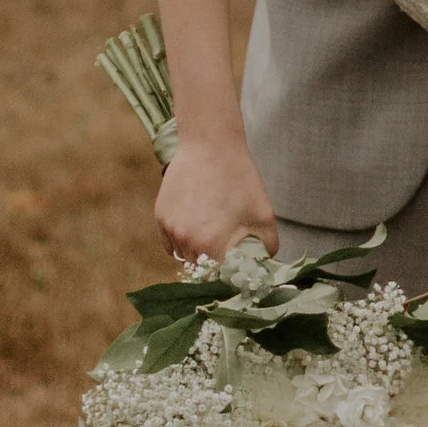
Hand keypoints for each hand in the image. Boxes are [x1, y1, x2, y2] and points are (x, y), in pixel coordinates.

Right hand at [157, 133, 279, 265]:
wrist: (211, 146)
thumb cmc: (240, 180)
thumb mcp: (264, 215)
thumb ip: (267, 247)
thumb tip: (264, 264)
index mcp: (212, 247)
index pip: (216, 280)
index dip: (226, 277)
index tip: (233, 268)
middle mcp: (186, 242)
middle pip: (198, 270)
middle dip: (211, 265)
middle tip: (223, 249)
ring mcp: (171, 229)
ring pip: (182, 256)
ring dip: (195, 253)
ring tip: (210, 232)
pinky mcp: (160, 216)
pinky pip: (170, 241)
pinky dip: (181, 240)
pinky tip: (195, 224)